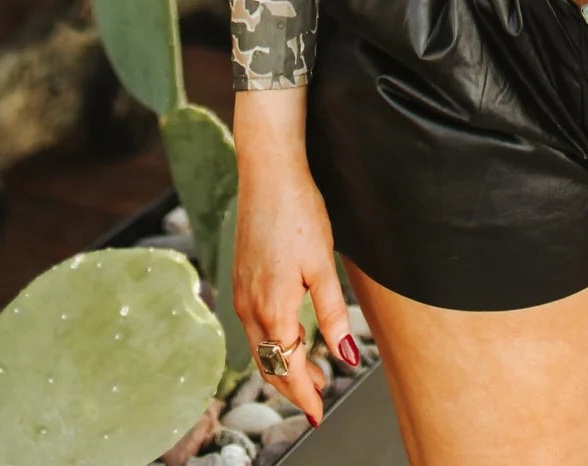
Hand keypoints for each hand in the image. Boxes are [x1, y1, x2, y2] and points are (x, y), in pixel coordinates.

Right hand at [231, 91, 360, 426]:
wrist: (267, 173)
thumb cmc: (299, 212)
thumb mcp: (323, 265)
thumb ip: (332, 314)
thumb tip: (347, 358)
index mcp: (273, 307)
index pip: (286, 368)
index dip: (303, 394)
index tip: (319, 413)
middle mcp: (249, 306)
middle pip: (268, 364)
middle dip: (291, 386)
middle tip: (316, 401)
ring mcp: (241, 293)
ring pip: (259, 346)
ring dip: (280, 365)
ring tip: (308, 373)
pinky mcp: (241, 279)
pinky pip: (254, 325)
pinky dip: (271, 342)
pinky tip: (289, 336)